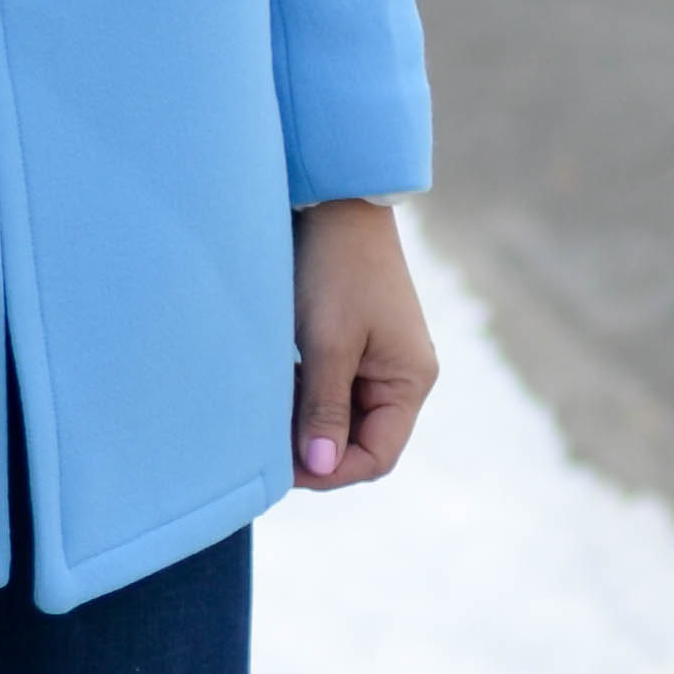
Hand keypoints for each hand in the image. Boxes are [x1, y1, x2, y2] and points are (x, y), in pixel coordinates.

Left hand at [291, 199, 438, 488]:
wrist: (336, 202)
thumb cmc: (338, 268)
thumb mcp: (329, 343)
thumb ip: (324, 408)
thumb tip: (320, 467)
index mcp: (409, 381)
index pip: (376, 455)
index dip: (331, 471)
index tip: (283, 468)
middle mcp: (401, 377)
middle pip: (358, 440)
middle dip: (313, 447)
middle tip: (264, 443)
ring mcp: (378, 361)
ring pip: (339, 417)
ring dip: (304, 422)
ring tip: (265, 414)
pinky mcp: (354, 345)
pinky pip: (330, 390)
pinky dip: (302, 397)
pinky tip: (275, 387)